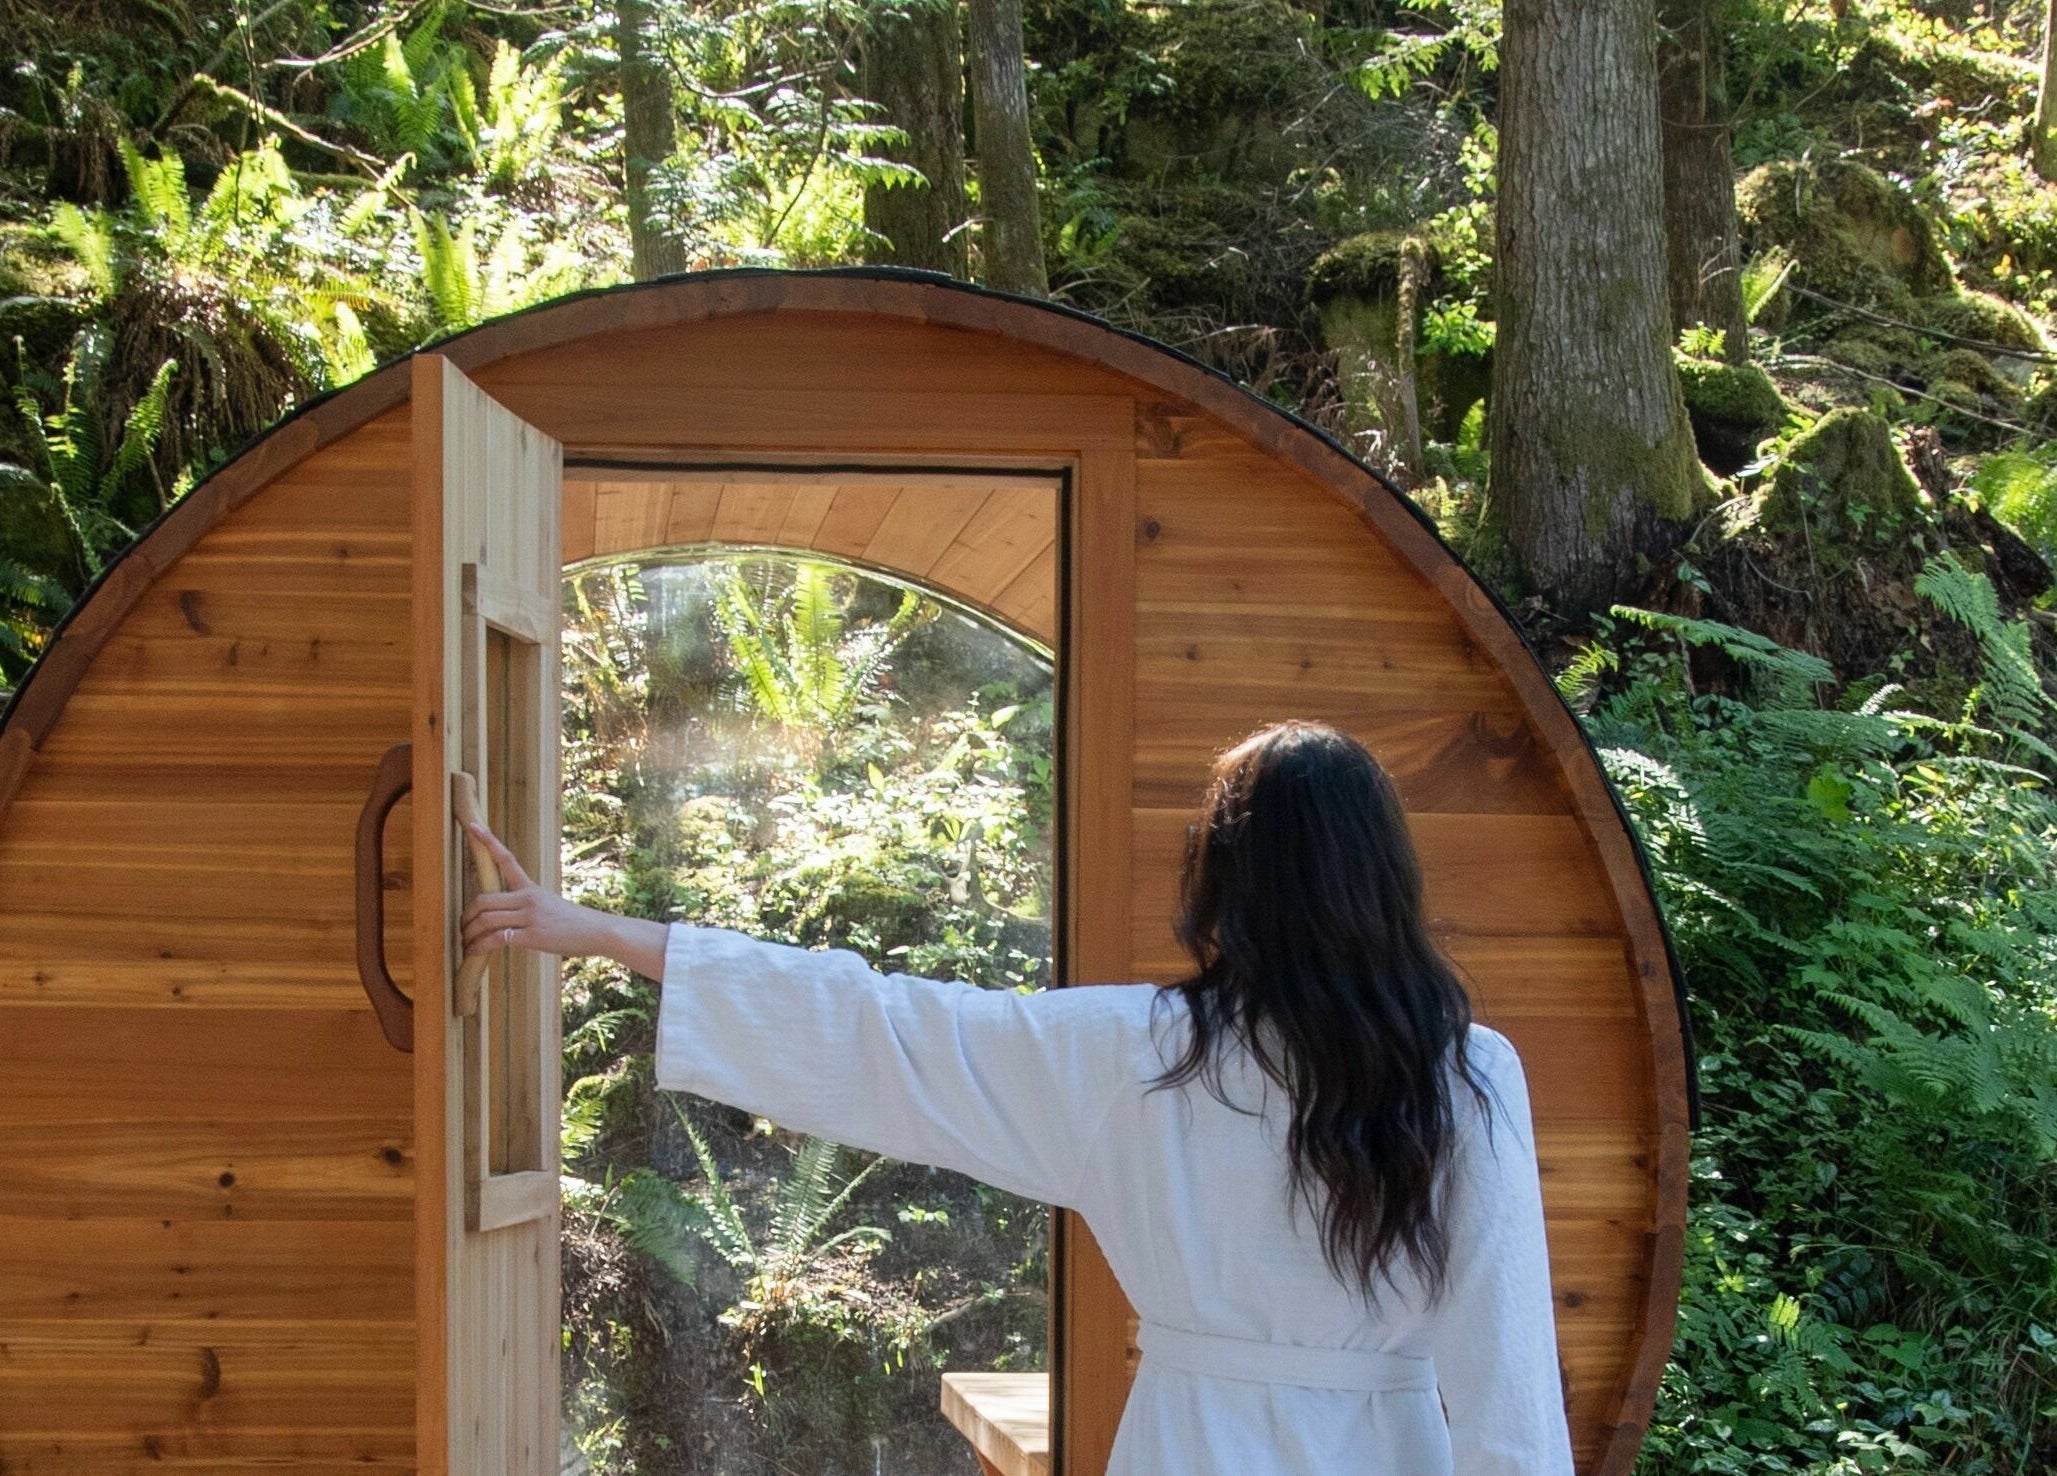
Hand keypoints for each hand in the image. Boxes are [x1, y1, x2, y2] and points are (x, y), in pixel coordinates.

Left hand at [458, 820, 602, 958]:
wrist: (598, 931)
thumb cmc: (575, 923)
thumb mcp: (550, 906)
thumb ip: (526, 908)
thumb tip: (505, 920)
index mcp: (531, 888)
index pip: (506, 860)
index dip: (488, 842)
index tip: (472, 825)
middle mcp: (528, 898)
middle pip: (484, 899)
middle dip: (467, 915)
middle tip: (462, 928)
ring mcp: (530, 916)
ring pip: (486, 919)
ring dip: (469, 933)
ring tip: (465, 944)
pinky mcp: (532, 935)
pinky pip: (496, 939)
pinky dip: (479, 946)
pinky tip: (473, 953)